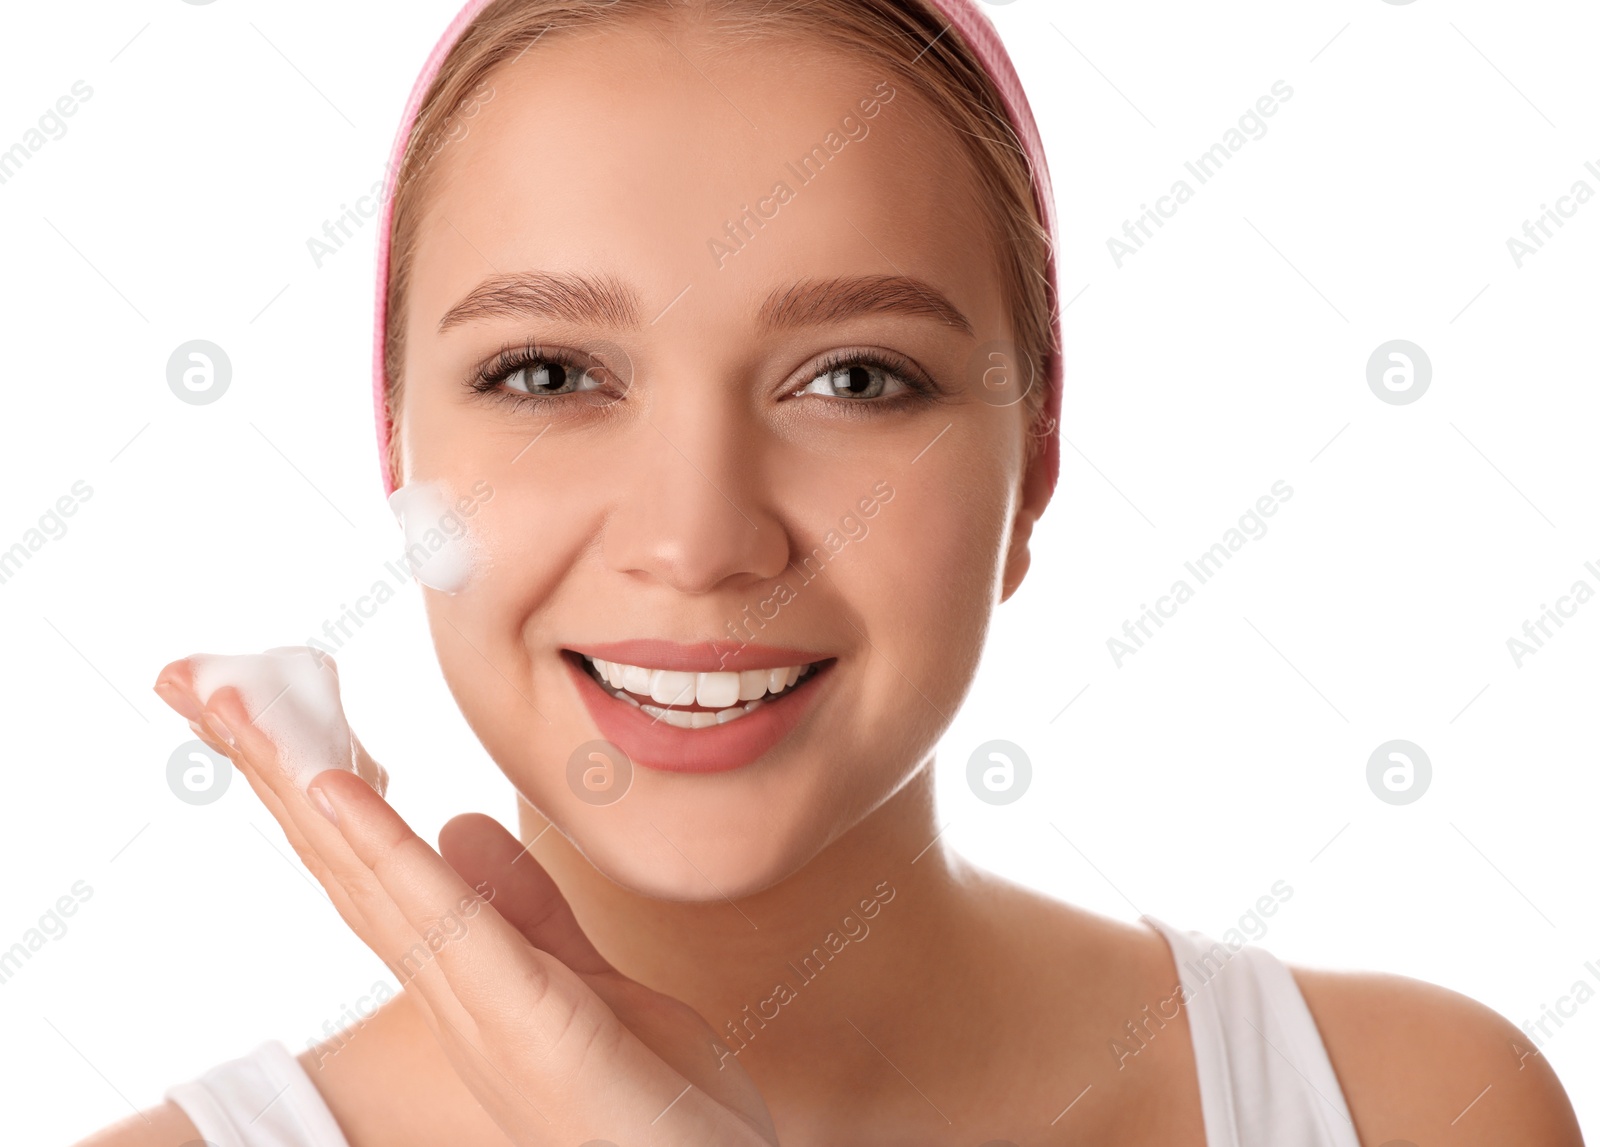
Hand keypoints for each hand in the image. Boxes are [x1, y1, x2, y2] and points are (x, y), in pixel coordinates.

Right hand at [153, 653, 776, 1146]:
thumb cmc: (650, 1106)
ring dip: (298, 789)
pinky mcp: (532, 1023)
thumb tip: (461, 828)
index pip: (366, 864)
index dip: (304, 783)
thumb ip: (524, 911)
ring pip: (370, 882)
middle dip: (269, 769)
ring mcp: (482, 1012)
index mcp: (463, 977)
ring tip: (232, 706)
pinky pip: (447, 928)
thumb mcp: (585, 986)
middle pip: (341, 863)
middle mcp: (452, 994)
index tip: (251, 704)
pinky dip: (385, 855)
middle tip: (194, 678)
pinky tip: (333, 793)